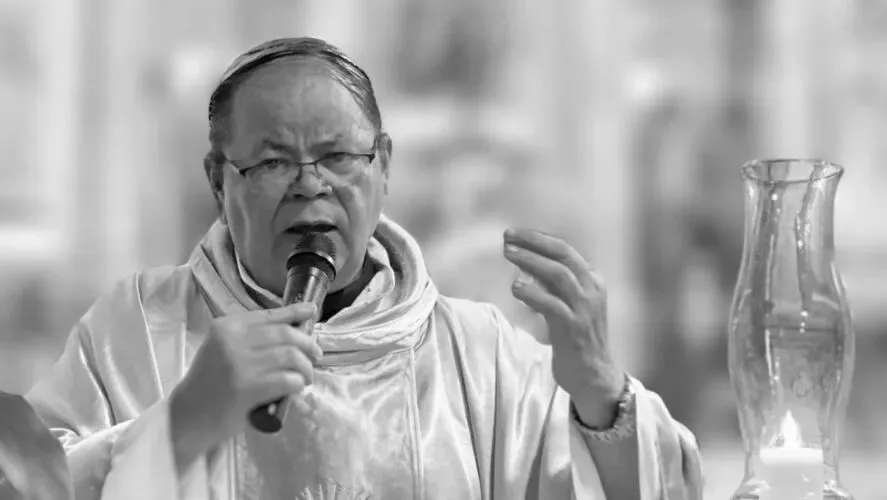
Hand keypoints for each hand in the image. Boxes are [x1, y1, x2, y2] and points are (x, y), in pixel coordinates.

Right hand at [169, 302, 321, 470]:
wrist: (187, 416)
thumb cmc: (210, 384)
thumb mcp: (223, 350)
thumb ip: (250, 338)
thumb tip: (294, 329)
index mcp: (226, 326)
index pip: (270, 315)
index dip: (295, 313)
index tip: (311, 312)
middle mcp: (232, 340)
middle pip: (286, 334)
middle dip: (308, 344)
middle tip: (315, 356)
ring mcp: (239, 364)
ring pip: (291, 356)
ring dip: (306, 367)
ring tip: (307, 377)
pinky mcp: (247, 389)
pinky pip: (287, 379)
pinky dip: (298, 383)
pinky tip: (297, 388)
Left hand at [503, 228, 623, 427]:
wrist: (593, 373)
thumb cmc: (576, 335)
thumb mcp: (570, 302)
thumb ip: (554, 283)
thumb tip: (526, 261)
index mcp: (593, 280)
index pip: (565, 250)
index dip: (539, 239)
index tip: (516, 233)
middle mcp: (592, 289)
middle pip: (563, 255)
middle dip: (534, 242)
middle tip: (508, 237)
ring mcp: (585, 309)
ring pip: (559, 274)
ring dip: (531, 261)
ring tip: (509, 254)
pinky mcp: (574, 328)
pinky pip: (552, 304)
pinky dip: (533, 293)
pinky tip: (516, 287)